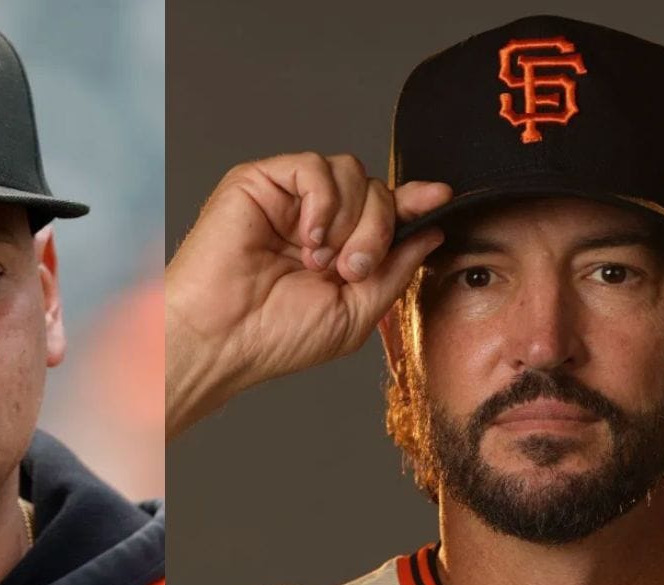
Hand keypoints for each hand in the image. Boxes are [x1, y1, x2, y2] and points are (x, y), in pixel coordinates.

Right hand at [166, 152, 450, 438]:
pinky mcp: (259, 182)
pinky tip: (307, 238)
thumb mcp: (356, 312)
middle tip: (351, 271)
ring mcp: (287, 199)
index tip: (441, 196)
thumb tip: (430, 230)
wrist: (222, 340)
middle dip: (378, 230)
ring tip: (320, 261)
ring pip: (351, 172)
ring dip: (351, 221)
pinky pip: (313, 166)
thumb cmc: (275, 337)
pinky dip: (322, 202)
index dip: (414, 199)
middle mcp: (315, 220)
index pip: (385, 209)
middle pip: (376, 188)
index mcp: (337, 249)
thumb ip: (396, 269)